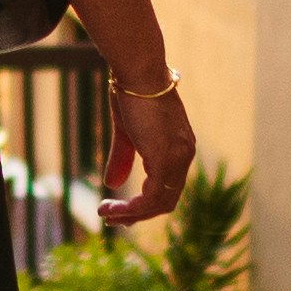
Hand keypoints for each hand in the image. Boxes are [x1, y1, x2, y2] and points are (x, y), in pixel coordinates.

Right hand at [88, 70, 194, 228]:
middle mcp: (185, 155)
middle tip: (110, 219)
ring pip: (159, 203)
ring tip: (106, 214)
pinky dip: (132, 208)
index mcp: (180, 147)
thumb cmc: (132, 92)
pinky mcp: (165, 159)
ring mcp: (178, 158)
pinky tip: (113, 208)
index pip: (168, 187)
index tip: (120, 210)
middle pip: (166, 200)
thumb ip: (123, 158)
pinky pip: (151, 197)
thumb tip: (112, 184)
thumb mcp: (127, 131)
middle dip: (137, 214)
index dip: (145, 203)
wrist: (138, 71)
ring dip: (131, 214)